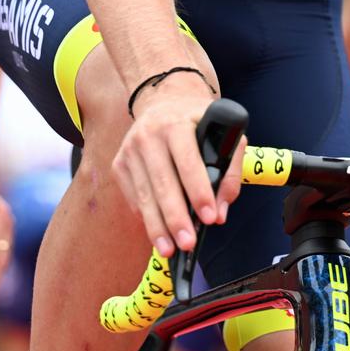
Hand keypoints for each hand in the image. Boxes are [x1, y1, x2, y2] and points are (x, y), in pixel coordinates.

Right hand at [112, 73, 241, 258]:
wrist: (163, 101)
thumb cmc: (199, 122)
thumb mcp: (224, 134)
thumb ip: (229, 172)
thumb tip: (220, 212)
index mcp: (176, 123)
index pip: (188, 161)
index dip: (199, 190)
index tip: (209, 218)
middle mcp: (148, 135)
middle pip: (162, 182)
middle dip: (176, 217)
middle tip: (188, 244)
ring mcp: (129, 149)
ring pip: (144, 195)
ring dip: (157, 226)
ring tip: (169, 250)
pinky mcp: (119, 163)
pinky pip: (133, 196)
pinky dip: (145, 217)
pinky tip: (158, 233)